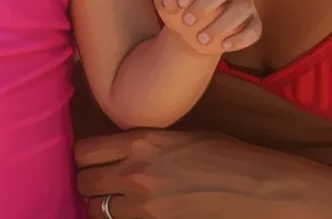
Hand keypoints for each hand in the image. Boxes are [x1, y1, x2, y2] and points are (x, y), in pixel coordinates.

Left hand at [75, 129, 329, 218]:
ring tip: (118, 206)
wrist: (263, 190)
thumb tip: (118, 151)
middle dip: (90, 186)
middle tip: (102, 187)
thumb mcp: (178, 136)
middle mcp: (135, 173)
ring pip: (97, 211)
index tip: (92, 162)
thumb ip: (142, 143)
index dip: (85, 159)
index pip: (85, 151)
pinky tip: (134, 217)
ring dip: (103, 209)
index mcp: (140, 142)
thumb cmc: (226, 156)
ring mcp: (146, 207)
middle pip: (85, 184)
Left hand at [154, 0, 261, 54]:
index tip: (181, 3)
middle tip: (187, 21)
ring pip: (242, 6)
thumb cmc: (178, 8)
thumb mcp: (164, 3)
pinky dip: (241, 38)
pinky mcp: (253, 21)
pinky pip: (255, 28)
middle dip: (205, 4)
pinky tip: (223, 46)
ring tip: (200, 39)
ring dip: (222, 24)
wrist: (190, 30)